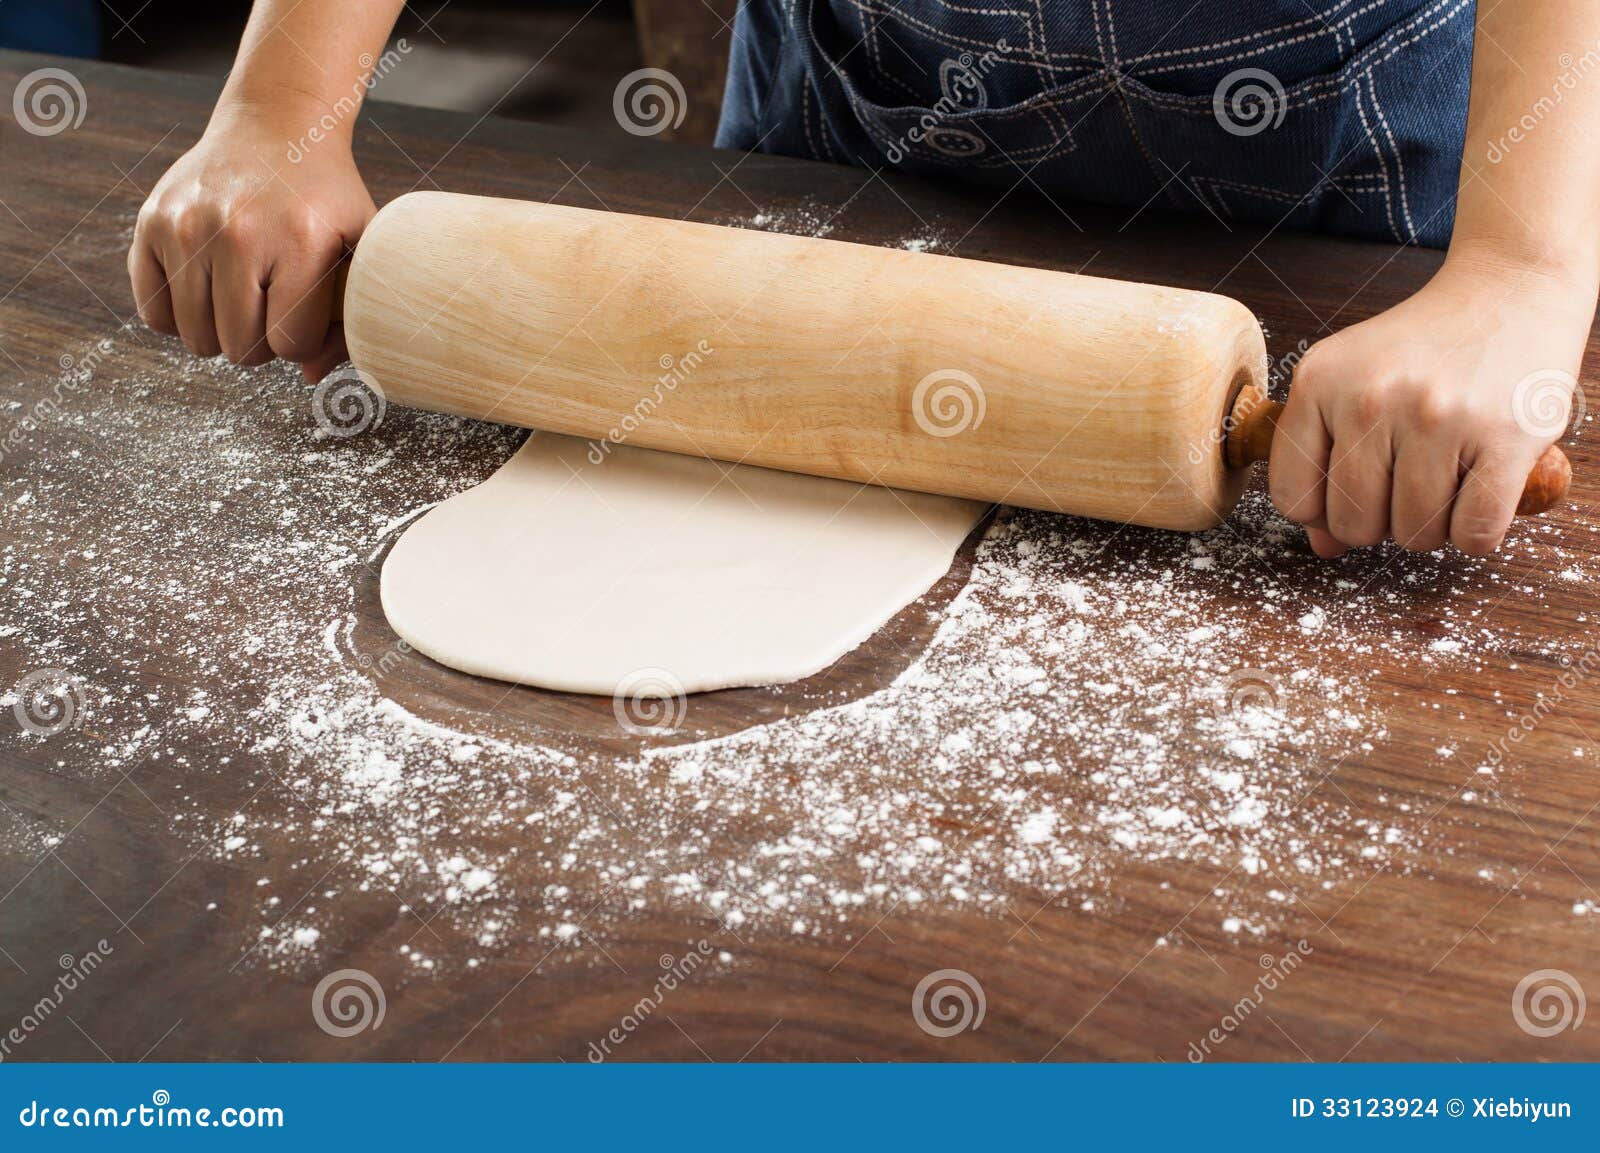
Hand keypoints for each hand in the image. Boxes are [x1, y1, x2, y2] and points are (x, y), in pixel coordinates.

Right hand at [128, 103, 375, 381]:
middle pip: (240, 348)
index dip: (301, 341)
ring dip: (221, 332)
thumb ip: (348, 318)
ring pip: (195, 338)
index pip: (289, 344)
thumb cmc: (325, 200)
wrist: (277, 129)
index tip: (305, 314)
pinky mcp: (151, 222)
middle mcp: (237, 232)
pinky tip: (207, 288)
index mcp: (299, 241)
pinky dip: (179, 315)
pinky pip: (154, 313)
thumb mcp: (360, 248)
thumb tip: (311, 377)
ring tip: (242, 298)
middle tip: (272, 309)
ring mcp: (187, 226)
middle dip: (261, 343)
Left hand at [1269, 254, 1589, 556]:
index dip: (1321, 511)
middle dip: (1378, 523)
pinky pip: (1475, 532)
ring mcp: (1438, 417)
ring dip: (1430, 527)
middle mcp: (1371, 398)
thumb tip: (1324, 547)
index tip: (1351, 491)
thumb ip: (1325, 460)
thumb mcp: (1351, 384)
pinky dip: (1476, 532)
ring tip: (1444, 482)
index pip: (1292, 497)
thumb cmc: (1421, 349)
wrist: (1507, 291)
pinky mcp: (1505, 436)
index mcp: (1318, 382)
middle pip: (1352, 524)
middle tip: (1404, 486)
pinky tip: (1479, 493)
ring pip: (1414, 534)